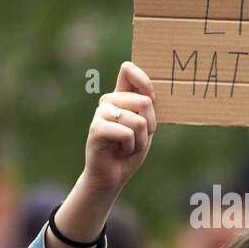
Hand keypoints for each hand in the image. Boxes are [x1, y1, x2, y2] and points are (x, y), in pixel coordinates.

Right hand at [82, 61, 156, 193]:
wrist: (112, 176)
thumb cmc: (129, 151)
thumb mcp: (145, 127)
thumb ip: (147, 108)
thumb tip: (149, 95)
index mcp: (120, 97)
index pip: (128, 70)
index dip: (143, 78)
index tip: (152, 96)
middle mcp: (108, 101)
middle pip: (144, 101)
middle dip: (149, 126)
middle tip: (136, 138)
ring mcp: (100, 113)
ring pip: (138, 121)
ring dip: (140, 141)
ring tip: (127, 146)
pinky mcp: (96, 128)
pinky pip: (127, 133)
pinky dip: (130, 147)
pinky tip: (120, 151)